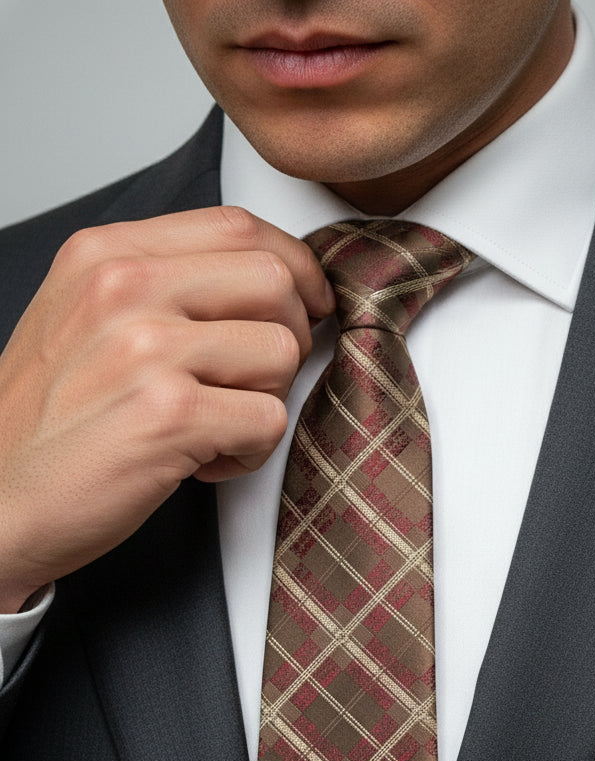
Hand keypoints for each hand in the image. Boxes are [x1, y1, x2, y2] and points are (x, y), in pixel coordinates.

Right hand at [0, 206, 333, 612]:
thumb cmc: (50, 424)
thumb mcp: (85, 319)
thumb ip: (164, 285)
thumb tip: (268, 278)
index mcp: (106, 253)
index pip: (238, 227)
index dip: (294, 268)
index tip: (305, 305)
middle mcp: (124, 287)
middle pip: (275, 280)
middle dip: (290, 338)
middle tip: (255, 382)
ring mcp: (146, 348)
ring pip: (281, 351)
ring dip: (266, 401)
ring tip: (215, 427)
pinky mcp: (170, 415)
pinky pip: (269, 420)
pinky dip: (250, 453)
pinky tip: (203, 461)